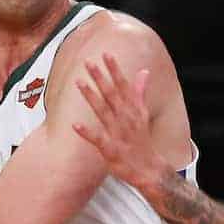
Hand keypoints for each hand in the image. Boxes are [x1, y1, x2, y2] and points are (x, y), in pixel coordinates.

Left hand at [72, 54, 170, 187]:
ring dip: (91, 97)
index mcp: (133, 109)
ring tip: (79, 83)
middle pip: (111, 94)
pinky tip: (75, 125)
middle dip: (100, 78)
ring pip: (102, 111)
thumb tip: (144, 71)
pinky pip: (97, 139)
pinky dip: (87, 132)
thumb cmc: (141, 140)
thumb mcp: (143, 114)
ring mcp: (118, 133)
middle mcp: (125, 118)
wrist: (149, 168)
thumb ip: (140, 92)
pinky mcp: (111, 149)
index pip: (123, 85)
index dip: (114, 70)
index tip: (106, 54)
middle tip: (88, 62)